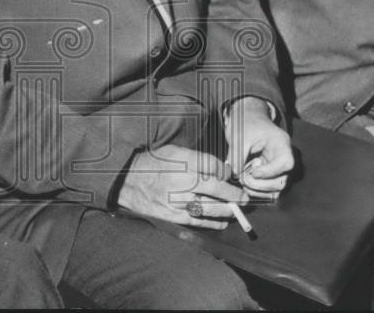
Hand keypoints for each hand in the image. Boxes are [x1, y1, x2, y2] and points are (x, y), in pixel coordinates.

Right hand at [117, 145, 247, 228]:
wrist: (127, 180)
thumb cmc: (152, 163)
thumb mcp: (174, 151)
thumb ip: (196, 158)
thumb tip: (219, 168)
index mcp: (185, 161)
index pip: (215, 167)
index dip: (227, 172)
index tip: (231, 175)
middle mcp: (184, 180)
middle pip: (219, 188)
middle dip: (235, 194)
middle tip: (245, 197)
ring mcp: (179, 200)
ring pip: (212, 207)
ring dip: (228, 210)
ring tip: (237, 209)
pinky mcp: (174, 215)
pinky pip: (199, 221)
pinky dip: (214, 223)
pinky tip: (222, 222)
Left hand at [224, 97, 293, 197]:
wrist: (248, 118)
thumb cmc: (246, 123)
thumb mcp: (239, 135)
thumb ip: (237, 155)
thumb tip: (235, 174)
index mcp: (281, 143)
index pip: (286, 163)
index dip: (269, 172)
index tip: (253, 172)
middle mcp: (283, 157)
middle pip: (282, 181)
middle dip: (260, 184)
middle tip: (243, 178)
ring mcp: (278, 167)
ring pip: (276, 189)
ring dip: (257, 190)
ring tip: (242, 179)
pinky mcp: (271, 174)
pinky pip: (268, 190)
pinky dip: (256, 191)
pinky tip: (245, 182)